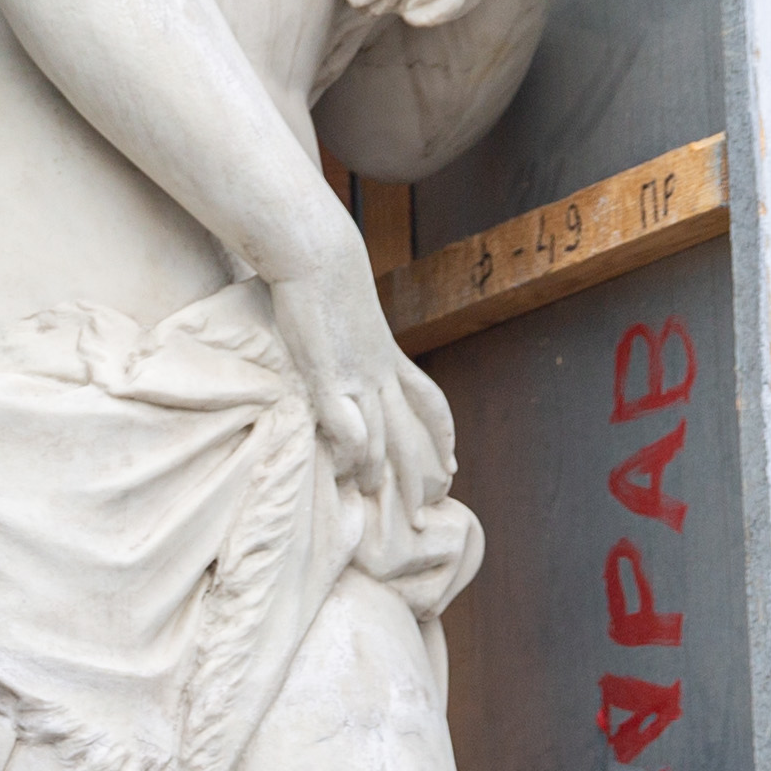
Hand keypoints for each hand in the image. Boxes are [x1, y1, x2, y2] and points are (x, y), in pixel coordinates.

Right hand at [275, 245, 456, 536]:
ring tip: (382, 503)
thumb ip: (352, 339)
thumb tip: (346, 348)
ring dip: (384, 473)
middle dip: (420, 477)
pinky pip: (348, 423)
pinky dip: (355, 451)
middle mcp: (382, 371)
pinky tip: (353, 474)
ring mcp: (358, 375)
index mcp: (390, 355)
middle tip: (424, 516)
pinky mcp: (328, 375)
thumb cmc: (324, 275)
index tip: (452, 466)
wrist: (318, 253)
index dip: (443, 436)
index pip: (430, 402)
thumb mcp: (349, 313)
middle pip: (411, 433)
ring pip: (382, 436)